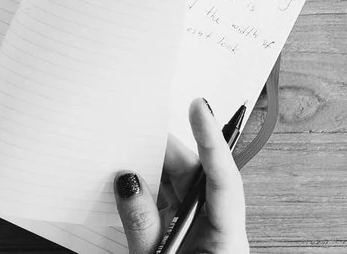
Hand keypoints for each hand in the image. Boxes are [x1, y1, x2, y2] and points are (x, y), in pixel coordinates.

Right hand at [114, 99, 248, 253]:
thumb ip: (142, 224)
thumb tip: (127, 182)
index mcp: (226, 238)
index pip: (223, 179)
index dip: (211, 139)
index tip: (199, 107)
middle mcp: (217, 227)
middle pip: (195, 175)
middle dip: (163, 153)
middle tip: (131, 130)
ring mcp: (200, 229)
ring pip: (178, 185)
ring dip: (149, 171)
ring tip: (121, 155)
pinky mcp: (183, 233)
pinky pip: (166, 200)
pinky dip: (145, 189)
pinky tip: (124, 183)